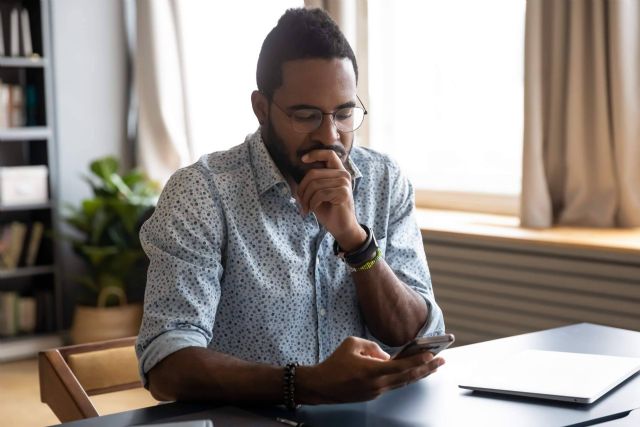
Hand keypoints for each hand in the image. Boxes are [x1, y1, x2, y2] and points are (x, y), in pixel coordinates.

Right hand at [296, 336, 444, 403]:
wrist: (321, 385)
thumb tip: (386, 355)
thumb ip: (373, 346)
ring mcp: (377, 392)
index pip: (401, 366)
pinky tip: (414, 371)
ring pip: (404, 382)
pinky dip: (406, 377)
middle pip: (408, 377)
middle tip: (442, 360)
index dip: (418, 361)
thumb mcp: (352, 344)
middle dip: (427, 368)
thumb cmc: (335, 363)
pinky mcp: (374, 395)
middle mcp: (378, 384)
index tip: (432, 354)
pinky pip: (394, 384)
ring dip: (420, 374)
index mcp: (372, 371)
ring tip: (434, 366)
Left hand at [297, 150, 365, 250]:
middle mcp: (344, 175)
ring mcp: (345, 183)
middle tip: (299, 201)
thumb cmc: (329, 210)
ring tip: (305, 208)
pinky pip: (320, 194)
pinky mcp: (343, 193)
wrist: (342, 227)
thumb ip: (314, 181)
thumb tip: (299, 172)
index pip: (329, 154)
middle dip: (302, 188)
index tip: (302, 159)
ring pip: (315, 185)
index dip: (315, 154)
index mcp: (339, 172)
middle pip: (313, 173)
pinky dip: (312, 203)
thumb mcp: (319, 192)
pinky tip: (312, 209)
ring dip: (306, 199)